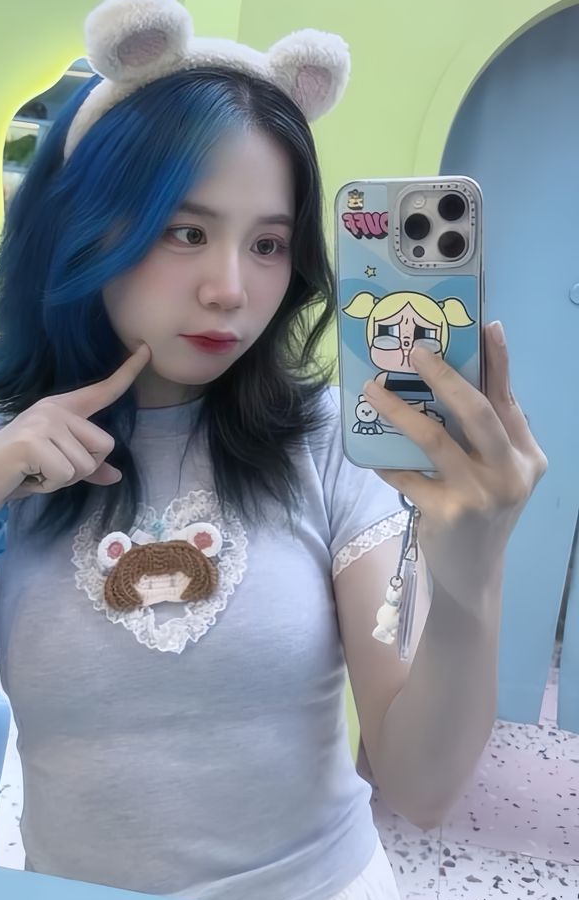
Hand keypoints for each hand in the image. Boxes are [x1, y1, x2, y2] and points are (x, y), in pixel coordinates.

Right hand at [0, 345, 150, 514]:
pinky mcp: (34, 441)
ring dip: (62, 480)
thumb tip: (116, 475)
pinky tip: (28, 476)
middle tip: (47, 468)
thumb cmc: (16, 471)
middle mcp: (55, 409)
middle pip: (104, 446)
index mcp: (61, 408)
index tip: (147, 350)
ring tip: (35, 471)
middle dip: (82, 469)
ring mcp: (44, 422)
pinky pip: (66, 475)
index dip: (127, 372)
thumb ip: (86, 467)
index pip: (103, 390)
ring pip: (86, 465)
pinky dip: (49, 485)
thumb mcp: (58, 467)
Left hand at [362, 323, 547, 606]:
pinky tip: (371, 453)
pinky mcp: (447, 513)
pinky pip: (407, 475)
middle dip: (447, 377)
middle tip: (418, 352)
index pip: (508, 399)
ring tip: (373, 391)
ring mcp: (480, 494)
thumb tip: (456, 380)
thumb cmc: (481, 512)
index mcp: (527, 456)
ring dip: (399, 411)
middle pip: (479, 412)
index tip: (488, 324)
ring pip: (435, 438)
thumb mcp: (497, 474)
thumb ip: (487, 436)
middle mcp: (511, 473)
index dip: (499, 361)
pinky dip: (387, 461)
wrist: (473, 575)